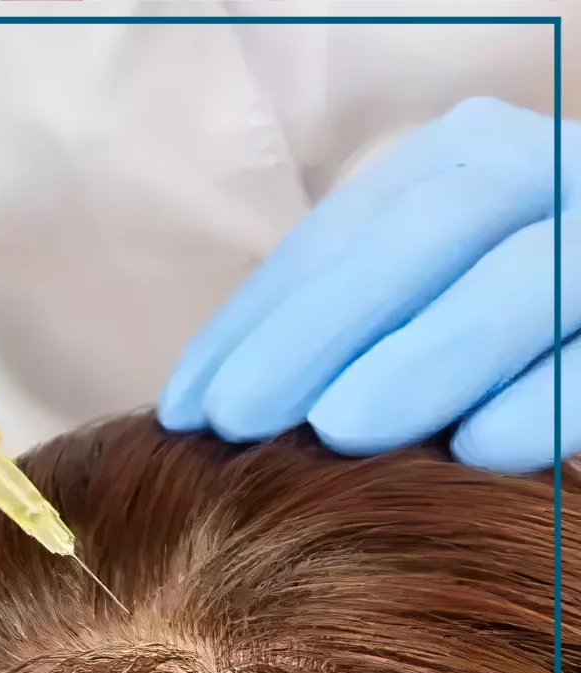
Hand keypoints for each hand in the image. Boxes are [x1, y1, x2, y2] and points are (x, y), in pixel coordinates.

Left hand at [158, 97, 578, 473]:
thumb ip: (346, 317)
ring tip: (338, 430)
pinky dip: (548, 396)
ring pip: (521, 276)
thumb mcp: (416, 289)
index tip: (187, 405)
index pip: (337, 239)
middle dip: (317, 330)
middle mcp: (532, 170)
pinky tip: (480, 450)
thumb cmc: (498, 313)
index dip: (255, 320)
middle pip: (419, 237)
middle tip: (236, 420)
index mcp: (454, 161)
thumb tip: (217, 400)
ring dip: (424, 355)